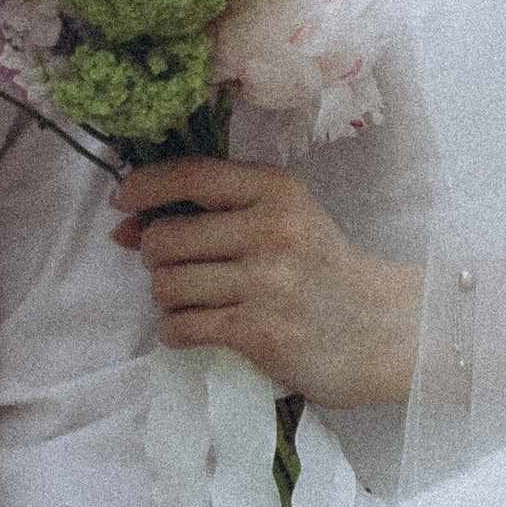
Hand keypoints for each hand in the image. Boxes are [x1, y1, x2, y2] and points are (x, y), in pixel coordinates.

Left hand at [114, 157, 420, 409]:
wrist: (383, 329)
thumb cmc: (321, 268)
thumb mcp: (280, 220)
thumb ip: (209, 213)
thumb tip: (123, 227)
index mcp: (276, 189)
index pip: (189, 174)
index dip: (143, 185)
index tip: (122, 201)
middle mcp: (271, 229)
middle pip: (164, 237)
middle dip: (154, 256)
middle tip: (178, 267)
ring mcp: (266, 282)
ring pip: (166, 285)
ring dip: (168, 298)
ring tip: (195, 300)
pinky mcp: (260, 333)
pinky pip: (182, 327)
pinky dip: (178, 331)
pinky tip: (200, 328)